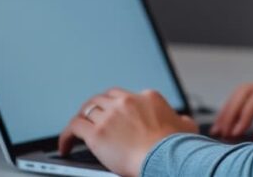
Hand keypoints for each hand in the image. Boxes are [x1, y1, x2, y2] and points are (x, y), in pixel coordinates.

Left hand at [58, 88, 198, 176]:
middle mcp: (126, 101)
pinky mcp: (97, 133)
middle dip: (94, 108)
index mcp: (146, 97)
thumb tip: (183, 120)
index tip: (112, 116)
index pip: (124, 96)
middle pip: (102, 98)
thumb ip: (182, 120)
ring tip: (75, 132)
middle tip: (90, 120)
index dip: (115, 106)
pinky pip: (74, 127)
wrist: (166, 157)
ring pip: (86, 110)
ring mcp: (110, 116)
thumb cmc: (177, 146)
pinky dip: (66, 136)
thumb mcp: (187, 127)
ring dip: (80, 120)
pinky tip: (65, 146)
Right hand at [209, 76, 252, 140]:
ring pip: (243, 95)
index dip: (245, 112)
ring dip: (229, 112)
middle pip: (247, 90)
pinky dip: (236, 114)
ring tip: (218, 131)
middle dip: (231, 110)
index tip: (236, 131)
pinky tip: (227, 127)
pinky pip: (249, 104)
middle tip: (222, 131)